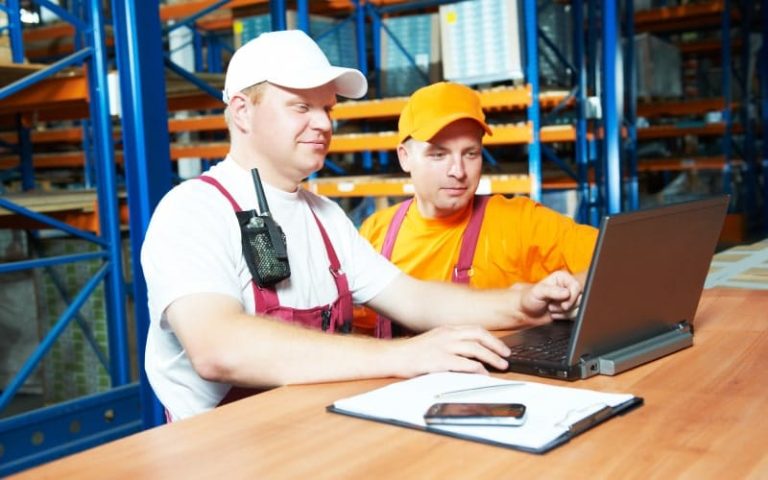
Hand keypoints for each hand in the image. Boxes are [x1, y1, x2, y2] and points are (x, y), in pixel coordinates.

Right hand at [389, 325, 510, 376]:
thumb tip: (470, 352)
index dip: (491, 338)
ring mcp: (444, 347)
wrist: (395, 356)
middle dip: (496, 346)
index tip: (501, 346)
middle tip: (506, 356)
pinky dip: (478, 369)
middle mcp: (448, 335)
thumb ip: (451, 342)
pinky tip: (483, 374)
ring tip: (501, 366)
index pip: (475, 329)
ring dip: (491, 358)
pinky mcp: (440, 361)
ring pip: (476, 349)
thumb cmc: (414, 351)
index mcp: (447, 329)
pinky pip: (465, 364)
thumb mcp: (435, 340)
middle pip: (479, 336)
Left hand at [519, 270, 581, 322]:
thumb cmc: (529, 299)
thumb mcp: (538, 292)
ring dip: (565, 313)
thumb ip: (552, 291)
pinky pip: (576, 315)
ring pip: (579, 308)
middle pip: (580, 298)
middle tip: (551, 306)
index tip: (564, 305)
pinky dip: (566, 317)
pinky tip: (555, 314)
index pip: (577, 286)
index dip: (572, 297)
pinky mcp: (570, 308)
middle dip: (566, 307)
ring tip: (552, 309)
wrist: (526, 312)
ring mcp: (569, 298)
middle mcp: (567, 286)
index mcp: (562, 278)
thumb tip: (567, 293)